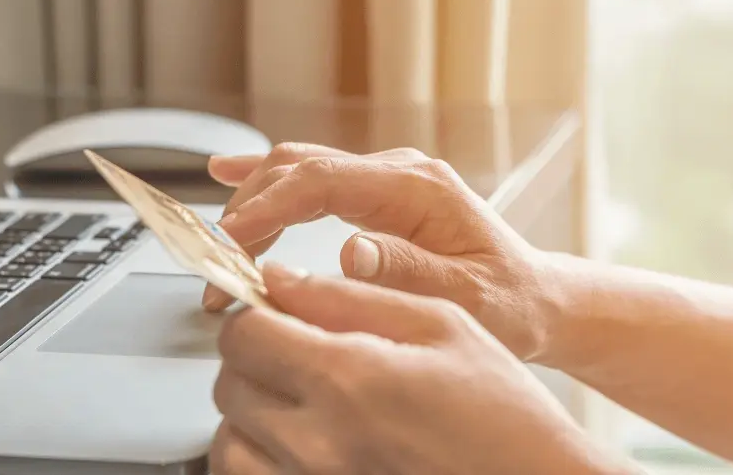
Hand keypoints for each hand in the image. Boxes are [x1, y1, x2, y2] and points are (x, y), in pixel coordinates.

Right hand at [205, 142, 553, 361]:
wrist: (534, 298)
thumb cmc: (507, 302)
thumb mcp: (466, 298)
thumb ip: (408, 271)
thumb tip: (350, 252)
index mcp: (417, 188)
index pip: (323, 181)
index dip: (269, 207)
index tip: (232, 240)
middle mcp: (398, 172)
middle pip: (300, 169)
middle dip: (248, 212)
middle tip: (218, 269)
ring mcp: (384, 179)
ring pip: (297, 169)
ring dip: (252, 203)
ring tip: (218, 250)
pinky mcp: (375, 195)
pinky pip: (312, 177)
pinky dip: (268, 181)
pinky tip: (228, 173)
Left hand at [210, 263, 634, 474]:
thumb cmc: (504, 414)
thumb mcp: (441, 325)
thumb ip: (350, 298)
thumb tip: (280, 277)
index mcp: (349, 380)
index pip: (245, 333)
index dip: (256, 311)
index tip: (276, 309)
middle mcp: (318, 442)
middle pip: (229, 383)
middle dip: (252, 356)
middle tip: (293, 350)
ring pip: (228, 440)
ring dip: (249, 410)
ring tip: (295, 397)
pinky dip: (257, 454)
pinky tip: (296, 438)